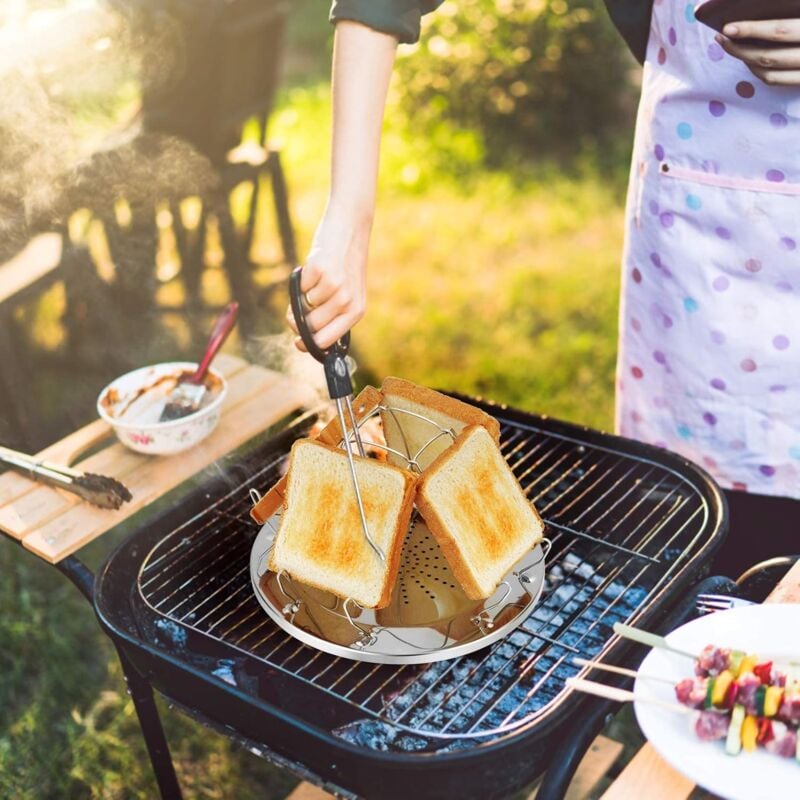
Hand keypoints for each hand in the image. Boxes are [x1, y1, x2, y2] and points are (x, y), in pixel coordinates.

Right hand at [286, 206, 370, 351]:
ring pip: (301, 308)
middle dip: (297, 321)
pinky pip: (298, 288)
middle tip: (294, 310)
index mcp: (356, 312)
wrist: (351, 227)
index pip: (326, 342)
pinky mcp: (320, 270)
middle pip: (310, 328)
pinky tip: (313, 269)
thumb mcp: (349, 292)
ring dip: (299, 298)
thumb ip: (333, 314)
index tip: (297, 343)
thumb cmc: (346, 263)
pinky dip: (300, 280)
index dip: (308, 344)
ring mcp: (334, 286)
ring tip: (311, 284)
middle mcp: (347, 302)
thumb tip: (304, 335)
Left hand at [717, 20, 799, 85]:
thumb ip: (789, 17)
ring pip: (767, 72)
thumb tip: (758, 16)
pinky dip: (758, 71)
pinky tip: (749, 59)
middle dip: (738, 49)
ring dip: (745, 61)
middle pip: (766, 57)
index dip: (751, 30)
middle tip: (721, 38)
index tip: (728, 28)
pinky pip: (775, 80)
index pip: (779, 31)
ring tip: (732, 46)